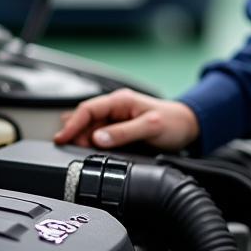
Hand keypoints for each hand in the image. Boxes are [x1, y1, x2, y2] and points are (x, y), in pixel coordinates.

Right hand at [53, 88, 199, 151]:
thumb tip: (98, 139)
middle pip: (86, 118)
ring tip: (70, 149)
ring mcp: (118, 117)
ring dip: (80, 137)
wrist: (189, 126)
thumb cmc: (173, 122)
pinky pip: (100, 133)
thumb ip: (124, 132)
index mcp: (121, 101)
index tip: (61, 138)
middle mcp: (117, 107)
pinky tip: (85, 148)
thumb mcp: (150, 127)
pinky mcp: (121, 128)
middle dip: (73, 132)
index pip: (88, 109)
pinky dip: (89, 141)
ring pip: (91, 126)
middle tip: (62, 148)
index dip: (72, 124)